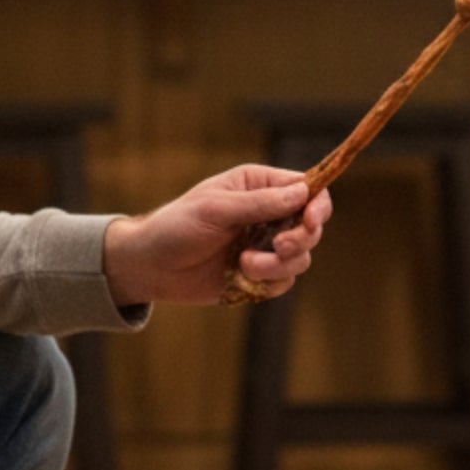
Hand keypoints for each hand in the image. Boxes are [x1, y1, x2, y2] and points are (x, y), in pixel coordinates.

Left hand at [101, 165, 332, 307]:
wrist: (150, 266)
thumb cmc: (176, 226)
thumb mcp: (216, 209)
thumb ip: (260, 203)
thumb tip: (304, 193)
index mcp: (260, 186)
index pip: (308, 190)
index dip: (318, 206)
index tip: (310, 221)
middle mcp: (269, 214)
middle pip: (312, 227)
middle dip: (299, 240)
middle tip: (278, 246)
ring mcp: (265, 245)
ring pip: (300, 258)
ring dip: (277, 265)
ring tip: (245, 264)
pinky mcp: (259, 274)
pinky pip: (284, 281)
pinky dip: (268, 282)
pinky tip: (241, 277)